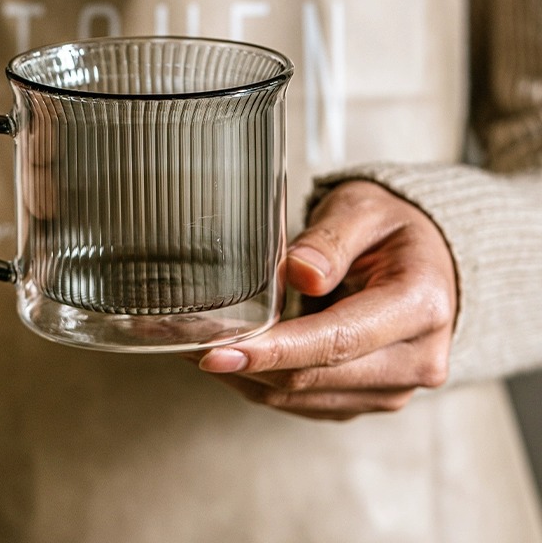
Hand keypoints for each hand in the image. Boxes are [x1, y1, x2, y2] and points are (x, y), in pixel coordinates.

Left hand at [194, 180, 457, 420]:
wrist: (425, 260)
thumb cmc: (390, 228)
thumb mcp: (362, 209)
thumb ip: (331, 240)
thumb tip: (299, 274)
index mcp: (420, 306)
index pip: (338, 340)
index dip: (275, 349)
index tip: (221, 351)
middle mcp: (415, 360)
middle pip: (315, 377)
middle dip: (247, 365)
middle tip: (185, 343)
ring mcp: (392, 387)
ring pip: (303, 397)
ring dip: (247, 376)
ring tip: (195, 346)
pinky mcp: (367, 396)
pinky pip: (306, 401)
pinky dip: (264, 381)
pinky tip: (232, 357)